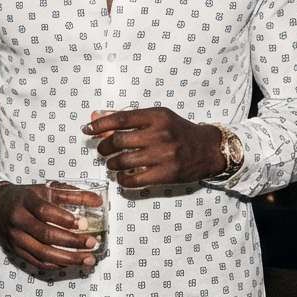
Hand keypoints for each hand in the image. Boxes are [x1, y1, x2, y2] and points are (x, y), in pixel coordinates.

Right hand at [0, 182, 101, 277]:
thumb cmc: (27, 197)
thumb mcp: (47, 189)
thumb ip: (72, 194)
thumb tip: (98, 201)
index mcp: (26, 201)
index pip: (44, 210)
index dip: (64, 218)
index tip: (83, 223)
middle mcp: (18, 220)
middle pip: (45, 234)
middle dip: (72, 241)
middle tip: (92, 243)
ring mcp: (16, 238)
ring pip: (42, 253)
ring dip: (68, 258)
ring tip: (88, 259)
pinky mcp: (16, 251)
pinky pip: (38, 262)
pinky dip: (56, 264)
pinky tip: (72, 263)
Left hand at [85, 107, 220, 191]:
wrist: (208, 149)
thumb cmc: (179, 132)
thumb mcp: (157, 118)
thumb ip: (128, 118)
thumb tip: (96, 116)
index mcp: (157, 116)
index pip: (121, 119)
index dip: (100, 125)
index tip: (87, 130)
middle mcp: (160, 134)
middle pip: (118, 141)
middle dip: (104, 148)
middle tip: (103, 151)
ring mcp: (164, 155)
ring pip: (123, 161)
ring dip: (112, 164)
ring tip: (113, 164)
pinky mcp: (166, 174)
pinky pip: (133, 180)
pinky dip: (122, 180)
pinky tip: (122, 177)